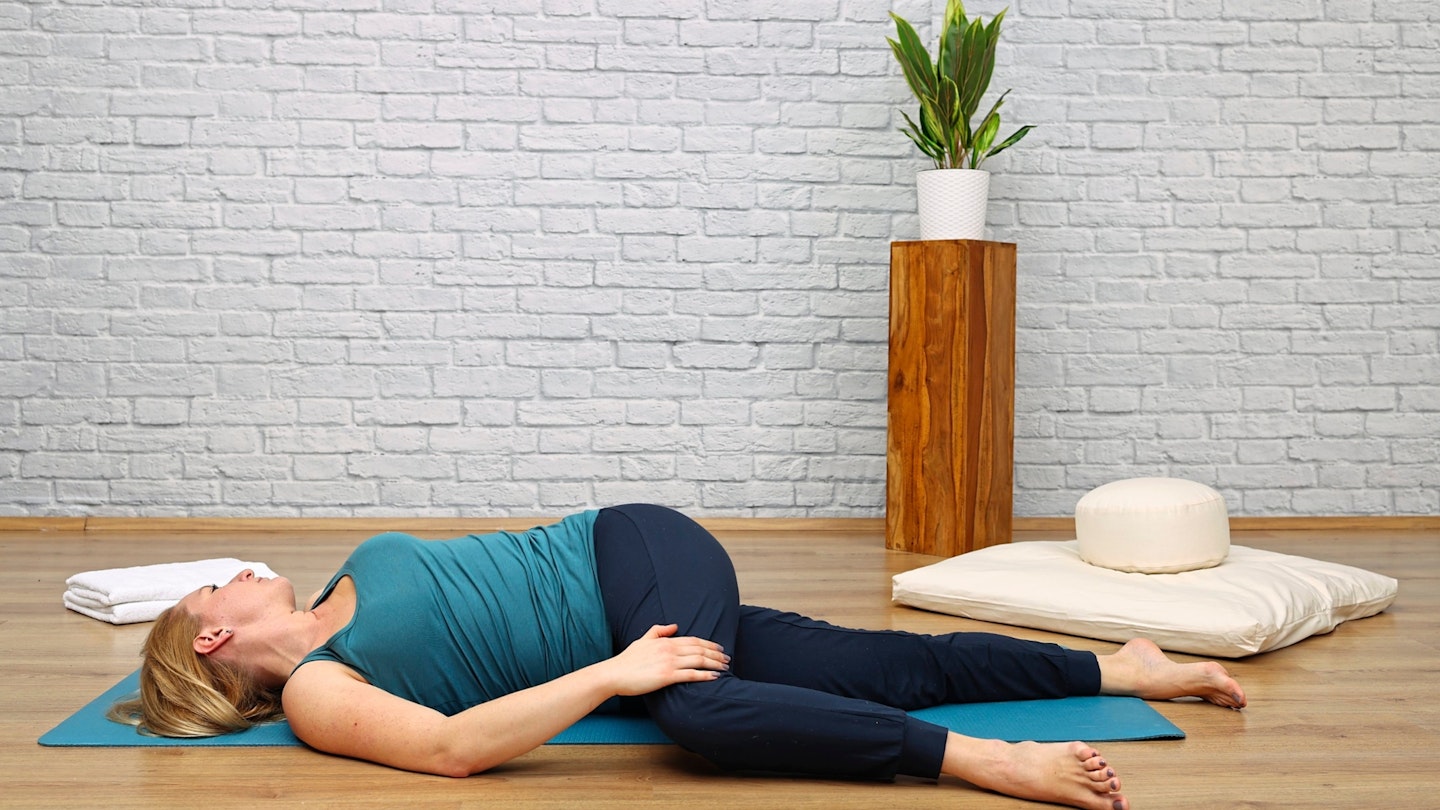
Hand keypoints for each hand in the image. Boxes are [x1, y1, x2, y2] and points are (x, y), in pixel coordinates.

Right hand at [603, 624, 729, 696]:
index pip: (693, 640)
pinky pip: (691, 675)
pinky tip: (715, 676)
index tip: (719, 649)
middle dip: (716, 654)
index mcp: (665, 641)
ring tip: (725, 667)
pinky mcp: (667, 676)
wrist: (614, 674)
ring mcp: (669, 663)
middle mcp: (669, 649)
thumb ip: (658, 631)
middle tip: (728, 659)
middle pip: (699, 649)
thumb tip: (674, 625)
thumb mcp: (642, 640)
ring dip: (715, 664)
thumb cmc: (627, 660)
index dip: (709, 644)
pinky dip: (705, 675)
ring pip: (699, 661)